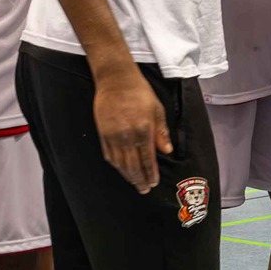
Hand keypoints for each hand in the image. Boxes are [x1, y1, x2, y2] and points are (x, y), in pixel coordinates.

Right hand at [94, 65, 171, 192]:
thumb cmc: (139, 92)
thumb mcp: (157, 109)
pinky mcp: (103, 133)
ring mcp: (113, 136)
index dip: (150, 173)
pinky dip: (116, 165)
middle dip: (139, 180)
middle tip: (144, 190)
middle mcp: (127, 136)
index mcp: (143, 130)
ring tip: (134, 183)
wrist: (115, 79)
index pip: (147, 159)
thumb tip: (167, 151)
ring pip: (120, 163)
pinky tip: (121, 170)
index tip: (153, 183)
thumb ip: (161, 132)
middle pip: (133, 165)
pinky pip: (109, 155)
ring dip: (127, 176)